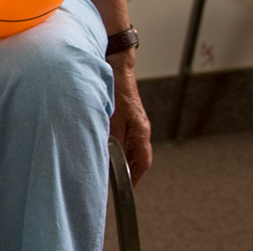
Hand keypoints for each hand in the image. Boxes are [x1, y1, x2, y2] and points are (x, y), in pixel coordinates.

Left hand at [109, 55, 152, 184]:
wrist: (117, 66)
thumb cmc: (117, 89)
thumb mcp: (113, 118)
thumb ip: (115, 140)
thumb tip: (113, 158)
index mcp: (142, 131)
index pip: (144, 161)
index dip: (136, 176)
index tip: (128, 186)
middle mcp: (142, 128)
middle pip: (139, 155)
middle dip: (129, 168)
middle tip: (116, 178)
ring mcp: (136, 121)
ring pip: (132, 145)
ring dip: (123, 156)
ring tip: (110, 164)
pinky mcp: (129, 115)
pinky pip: (127, 135)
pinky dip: (119, 143)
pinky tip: (108, 144)